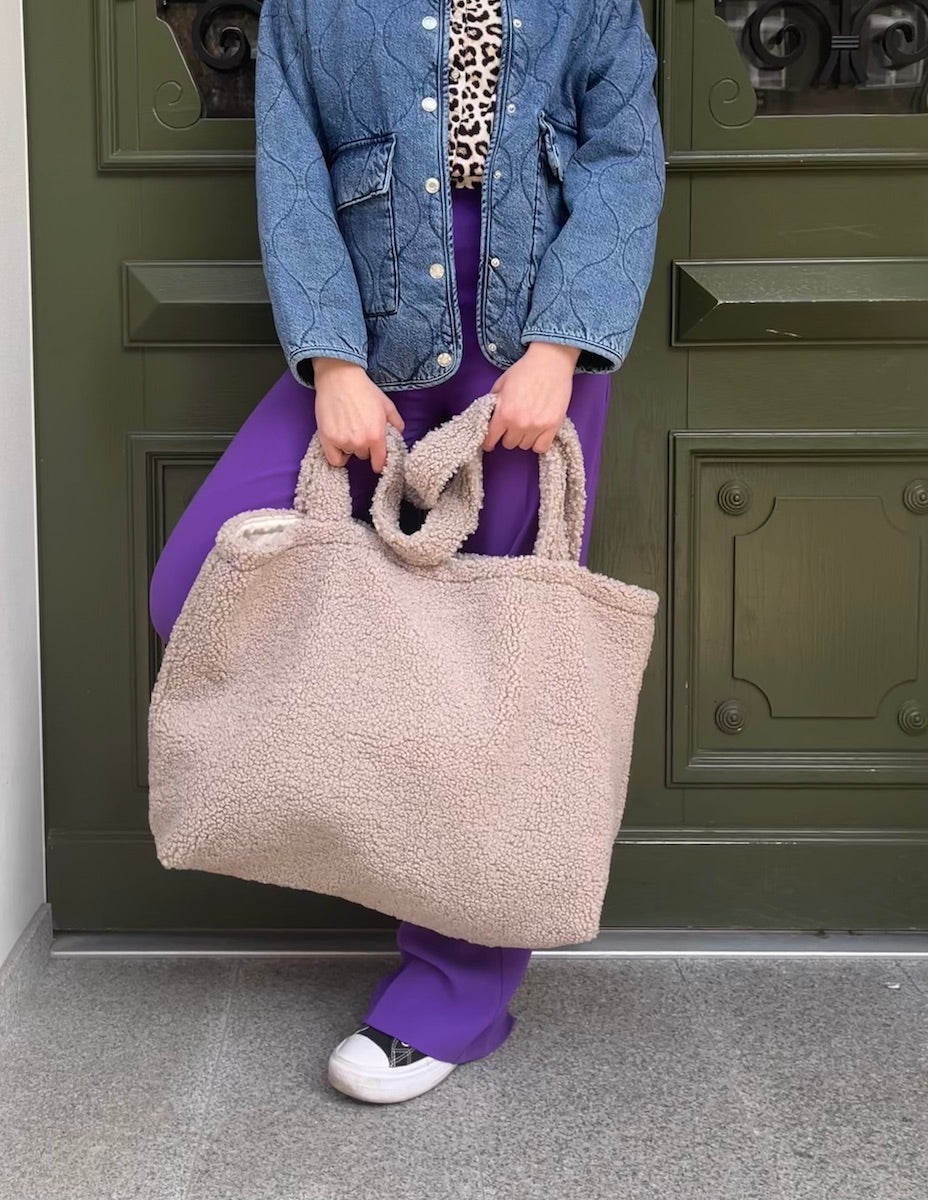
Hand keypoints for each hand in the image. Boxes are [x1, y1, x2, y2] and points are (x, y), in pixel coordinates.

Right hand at [312, 358, 404, 472]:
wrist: (339, 378)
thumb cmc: (364, 390)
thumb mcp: (387, 405)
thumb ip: (397, 424)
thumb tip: (398, 436)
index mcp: (377, 435)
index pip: (380, 462)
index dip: (380, 462)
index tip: (378, 460)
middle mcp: (360, 441)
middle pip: (364, 456)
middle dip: (364, 447)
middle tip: (360, 430)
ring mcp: (342, 441)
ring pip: (350, 454)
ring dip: (350, 446)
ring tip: (348, 428)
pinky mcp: (327, 438)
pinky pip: (334, 459)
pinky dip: (338, 454)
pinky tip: (339, 443)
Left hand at [483, 342, 580, 453]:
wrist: (551, 361)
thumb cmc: (525, 369)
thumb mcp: (501, 383)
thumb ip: (493, 402)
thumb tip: (489, 416)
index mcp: (504, 412)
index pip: (491, 438)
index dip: (488, 442)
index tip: (489, 443)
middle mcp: (520, 423)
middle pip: (509, 444)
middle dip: (508, 435)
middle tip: (512, 425)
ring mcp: (537, 426)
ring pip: (525, 446)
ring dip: (523, 438)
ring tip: (527, 425)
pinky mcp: (553, 426)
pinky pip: (542, 447)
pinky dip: (538, 443)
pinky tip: (537, 433)